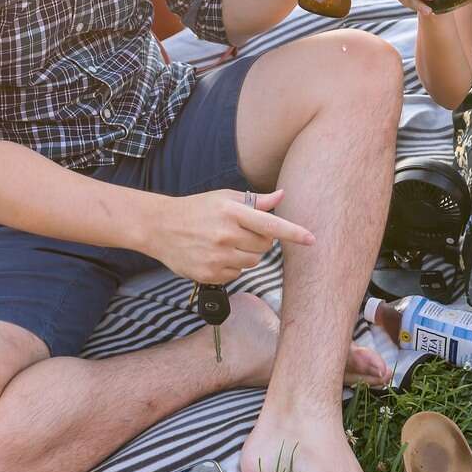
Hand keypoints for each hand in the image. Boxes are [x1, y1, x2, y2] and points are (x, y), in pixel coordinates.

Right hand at [154, 188, 314, 284]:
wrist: (160, 226)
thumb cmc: (196, 209)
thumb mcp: (224, 198)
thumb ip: (255, 202)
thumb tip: (281, 196)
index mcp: (231, 212)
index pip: (270, 225)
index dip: (293, 233)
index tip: (311, 239)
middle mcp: (226, 235)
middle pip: (265, 246)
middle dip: (261, 240)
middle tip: (242, 232)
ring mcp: (217, 257)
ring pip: (253, 262)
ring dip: (247, 254)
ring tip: (227, 242)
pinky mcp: (210, 274)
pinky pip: (237, 274)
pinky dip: (232, 266)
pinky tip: (216, 254)